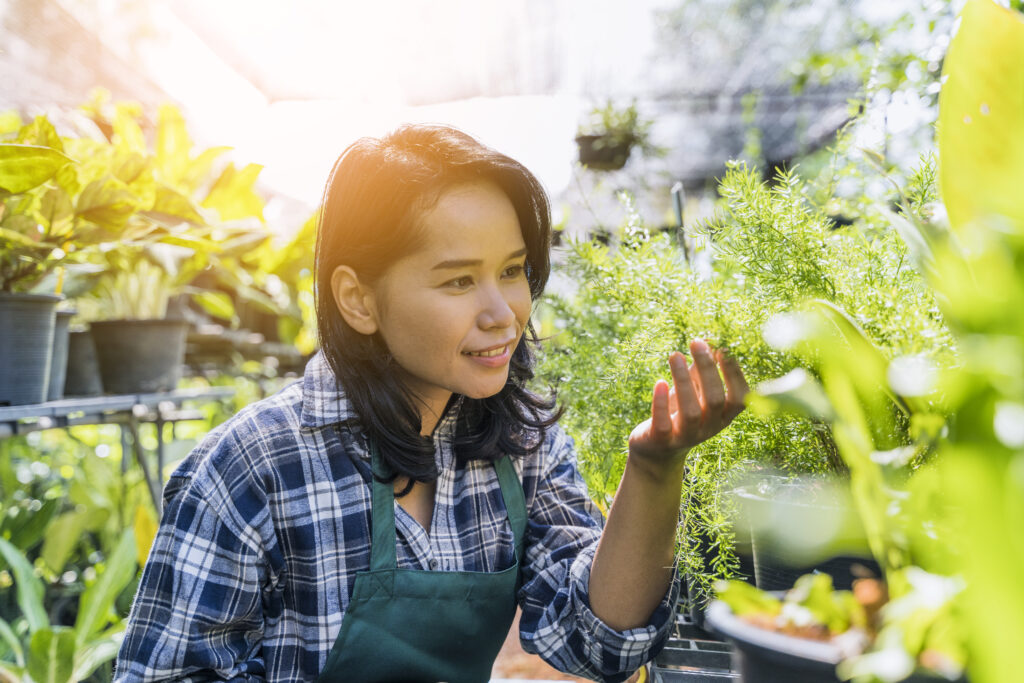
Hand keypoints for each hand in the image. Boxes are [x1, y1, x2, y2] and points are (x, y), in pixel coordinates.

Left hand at [627, 339, 748, 474]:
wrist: (656, 450)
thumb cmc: (679, 413)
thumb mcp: (693, 392)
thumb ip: (700, 371)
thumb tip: (707, 341)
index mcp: (723, 416)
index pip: (740, 397)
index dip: (734, 373)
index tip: (723, 348)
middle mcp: (709, 428)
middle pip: (715, 399)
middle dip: (706, 368)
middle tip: (695, 343)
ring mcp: (686, 437)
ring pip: (691, 411)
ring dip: (684, 380)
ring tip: (675, 355)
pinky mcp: (662, 441)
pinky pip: (663, 424)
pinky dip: (661, 403)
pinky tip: (660, 382)